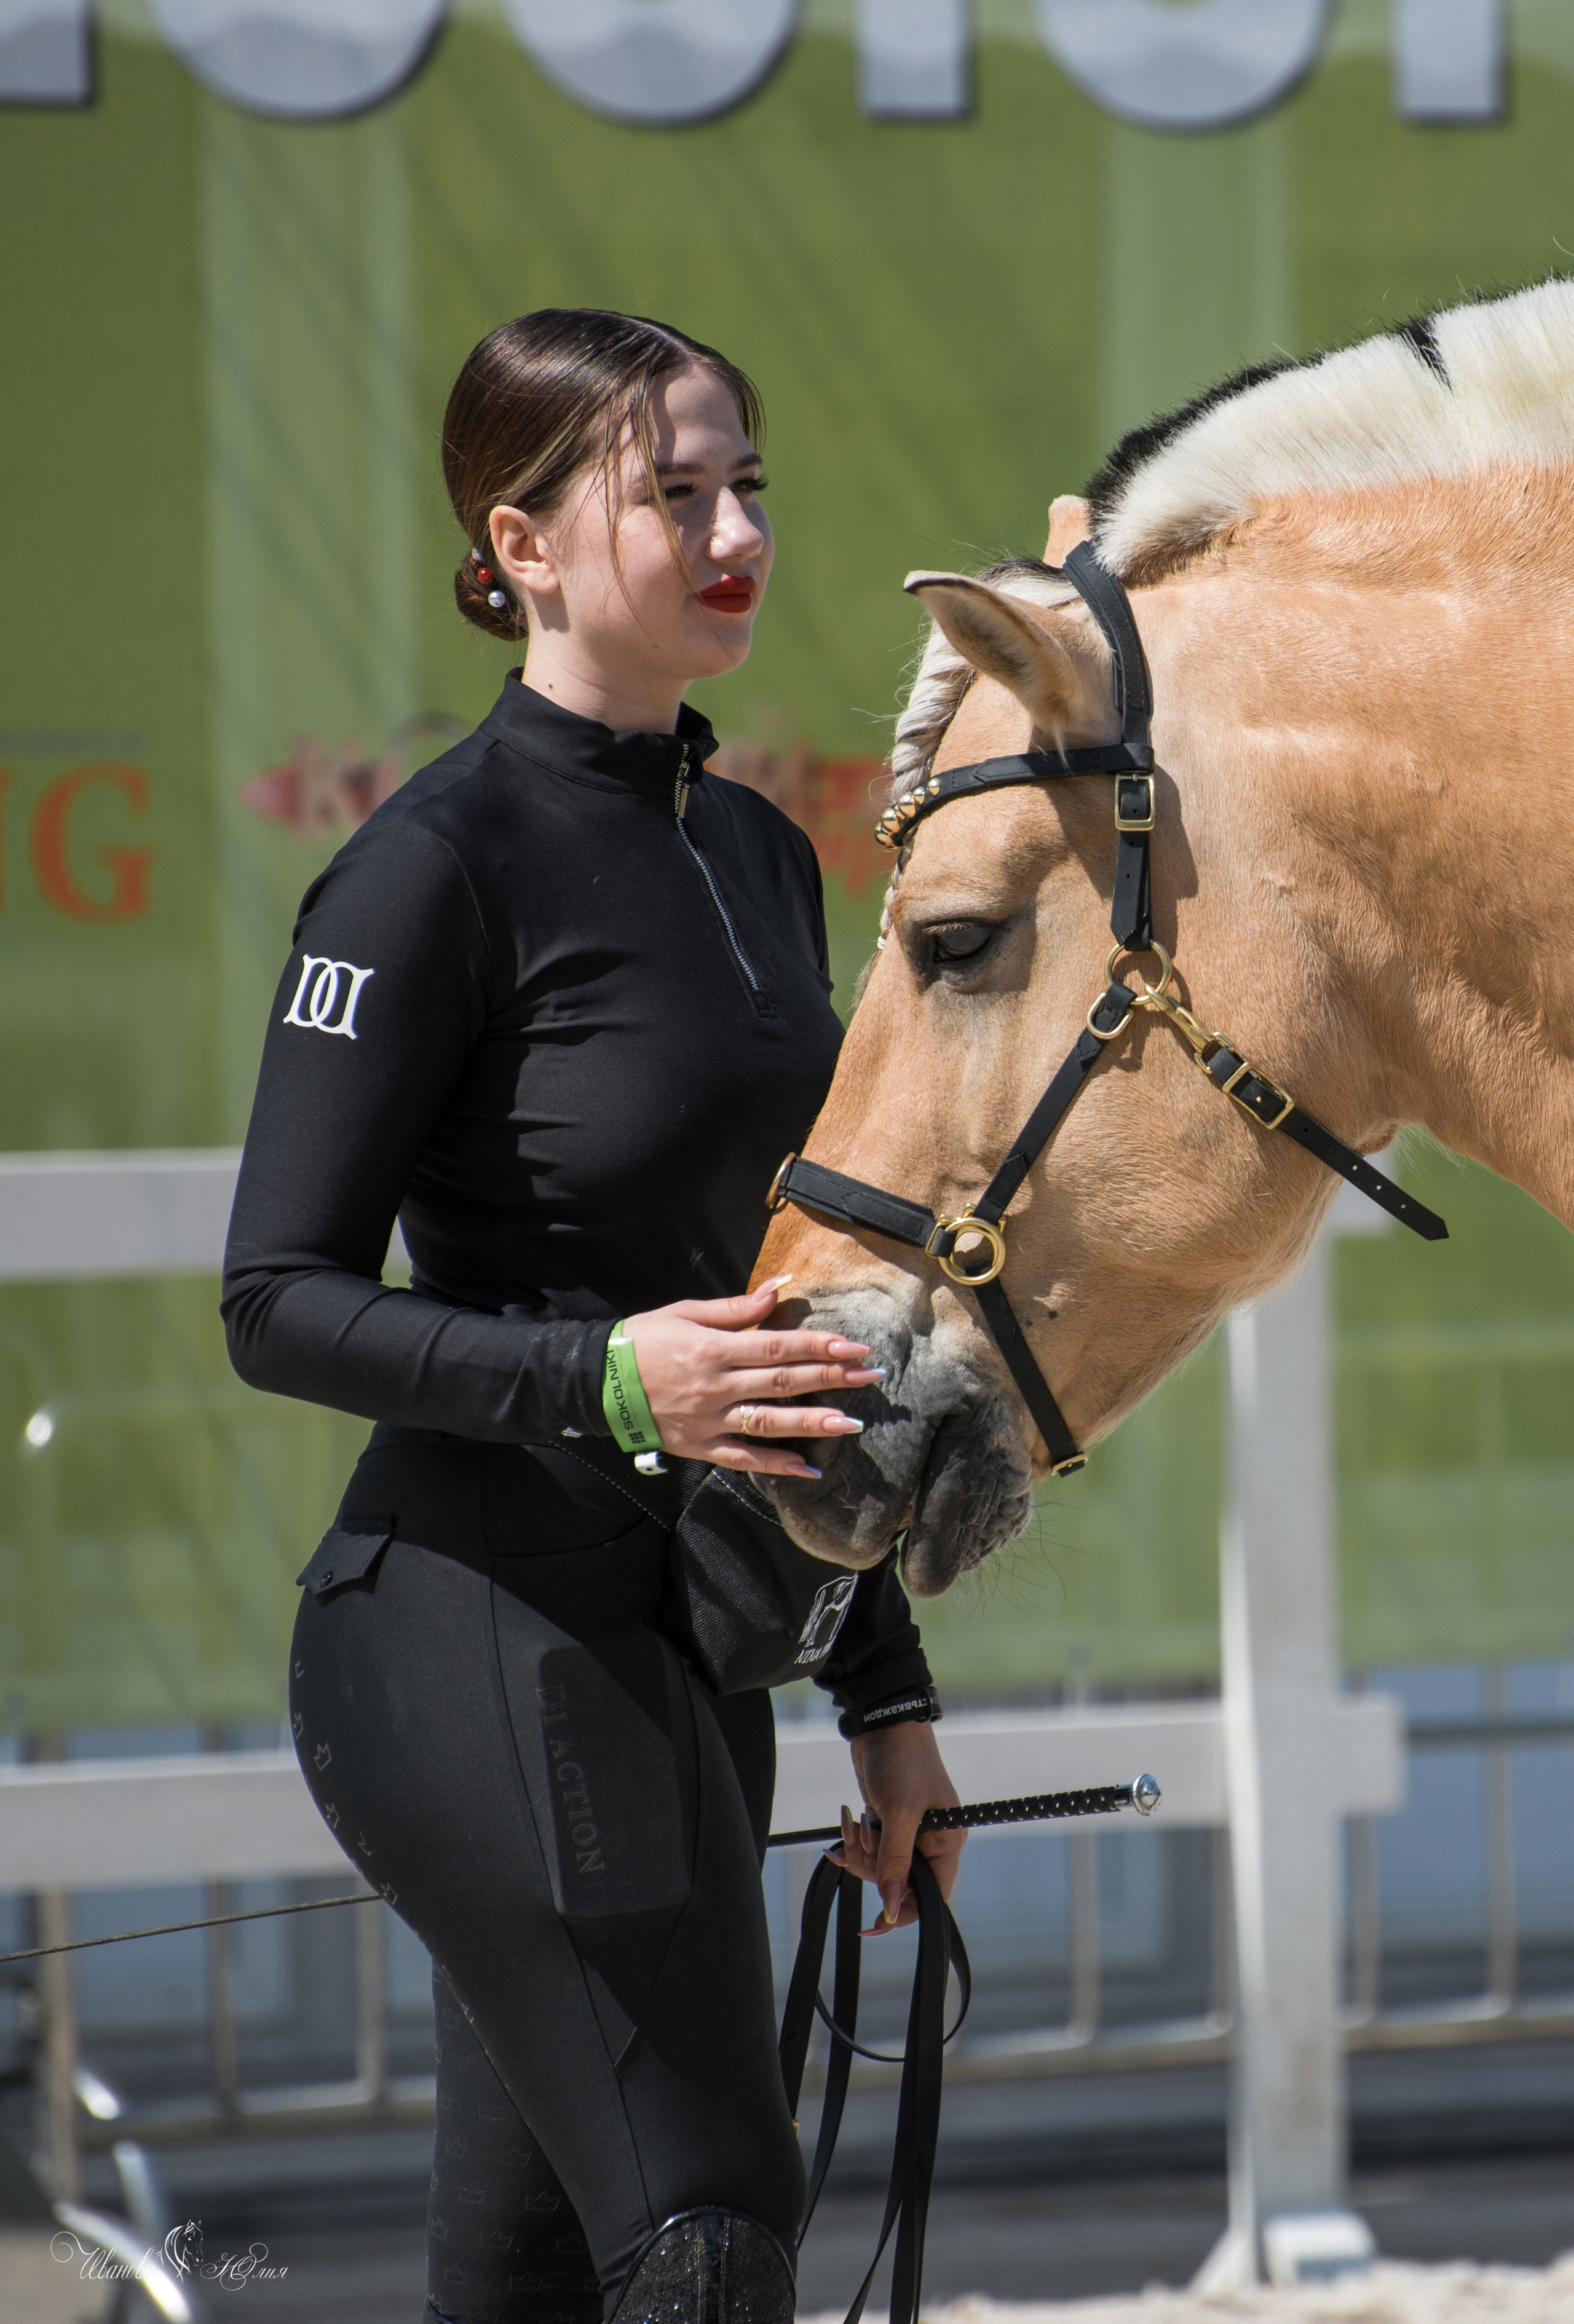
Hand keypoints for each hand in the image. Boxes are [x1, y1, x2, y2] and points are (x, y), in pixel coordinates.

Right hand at [622, 1278, 884, 1479]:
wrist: (598, 1381)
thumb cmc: (643, 1340)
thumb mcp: (686, 1312)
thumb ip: (735, 1308)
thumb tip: (778, 1290)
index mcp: (714, 1348)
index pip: (777, 1347)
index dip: (818, 1346)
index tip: (854, 1346)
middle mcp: (717, 1386)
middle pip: (783, 1382)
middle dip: (831, 1378)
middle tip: (871, 1377)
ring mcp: (710, 1420)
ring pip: (769, 1423)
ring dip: (813, 1423)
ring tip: (851, 1423)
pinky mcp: (701, 1447)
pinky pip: (743, 1459)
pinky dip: (776, 1467)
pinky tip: (808, 1470)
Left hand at [829, 1722, 964, 1933]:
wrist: (883, 1723)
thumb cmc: (902, 1762)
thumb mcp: (900, 1813)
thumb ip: (895, 1862)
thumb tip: (890, 1906)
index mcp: (947, 1843)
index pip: (933, 1895)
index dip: (905, 1911)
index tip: (874, 1923)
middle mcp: (931, 1842)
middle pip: (899, 1883)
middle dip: (874, 1867)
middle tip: (866, 1838)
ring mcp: (908, 1833)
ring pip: (881, 1868)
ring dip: (861, 1851)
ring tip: (855, 1823)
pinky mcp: (888, 1824)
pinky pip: (871, 1850)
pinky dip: (856, 1841)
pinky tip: (849, 1821)